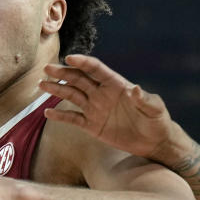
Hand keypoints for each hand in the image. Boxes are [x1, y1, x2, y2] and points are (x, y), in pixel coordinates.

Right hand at [40, 54, 175, 160]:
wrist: (154, 142)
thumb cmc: (157, 121)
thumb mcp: (155, 109)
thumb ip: (145, 99)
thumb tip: (136, 89)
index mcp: (116, 85)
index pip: (96, 69)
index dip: (83, 62)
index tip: (70, 57)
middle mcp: (102, 94)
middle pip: (79, 79)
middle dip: (63, 73)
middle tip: (47, 69)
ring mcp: (96, 109)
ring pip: (72, 95)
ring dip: (57, 89)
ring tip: (42, 85)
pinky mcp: (93, 126)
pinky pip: (73, 118)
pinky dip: (61, 115)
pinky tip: (47, 112)